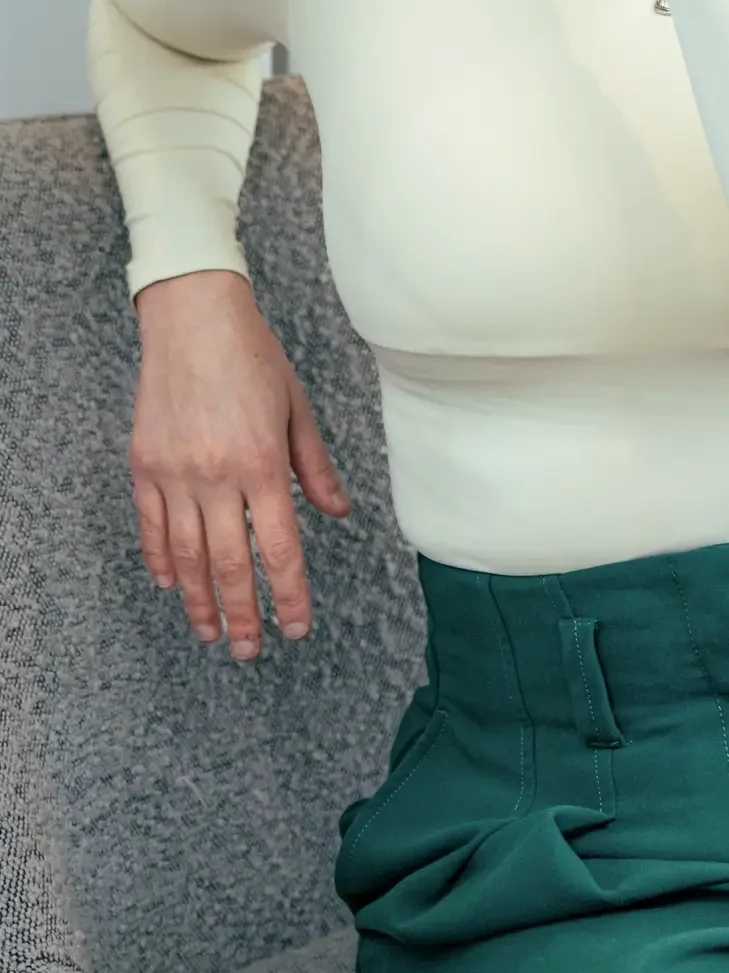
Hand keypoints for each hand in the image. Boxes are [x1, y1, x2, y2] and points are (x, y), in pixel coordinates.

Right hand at [130, 270, 351, 660]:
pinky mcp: (144, 466)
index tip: (297, 627)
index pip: (280, 548)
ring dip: (200, 602)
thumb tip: (339, 512)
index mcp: (263, 463)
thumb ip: (315, 467)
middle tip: (252, 652)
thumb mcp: (297, 409)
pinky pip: (152, 528)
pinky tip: (171, 586)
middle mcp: (217, 476)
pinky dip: (161, 562)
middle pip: (230, 565)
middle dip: (244, 616)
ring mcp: (175, 473)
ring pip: (187, 557)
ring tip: (212, 633)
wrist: (193, 320)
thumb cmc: (253, 358)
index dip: (289, 595)